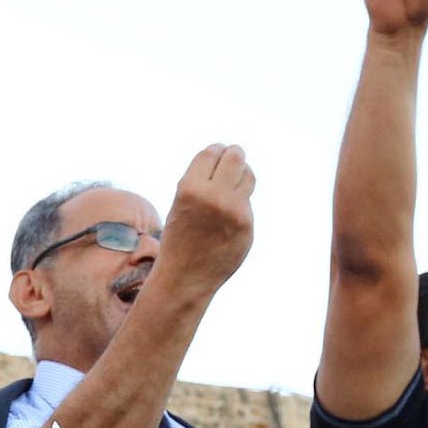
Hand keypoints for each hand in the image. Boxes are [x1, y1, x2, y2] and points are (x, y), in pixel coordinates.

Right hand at [152, 143, 254, 297]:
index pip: (211, 153)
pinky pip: (247, 201)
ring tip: (233, 182)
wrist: (185, 277)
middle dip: (235, 154)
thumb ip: (202, 181)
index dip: (216, 151)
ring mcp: (233, 211)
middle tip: (233, 158)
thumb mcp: (180, 204)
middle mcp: (213, 196)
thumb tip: (228, 157)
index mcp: (190, 189)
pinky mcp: (247, 225)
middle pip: (235, 157)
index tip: (218, 153)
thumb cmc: (180, 238)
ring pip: (247, 175)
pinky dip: (240, 202)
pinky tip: (228, 216)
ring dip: (242, 174)